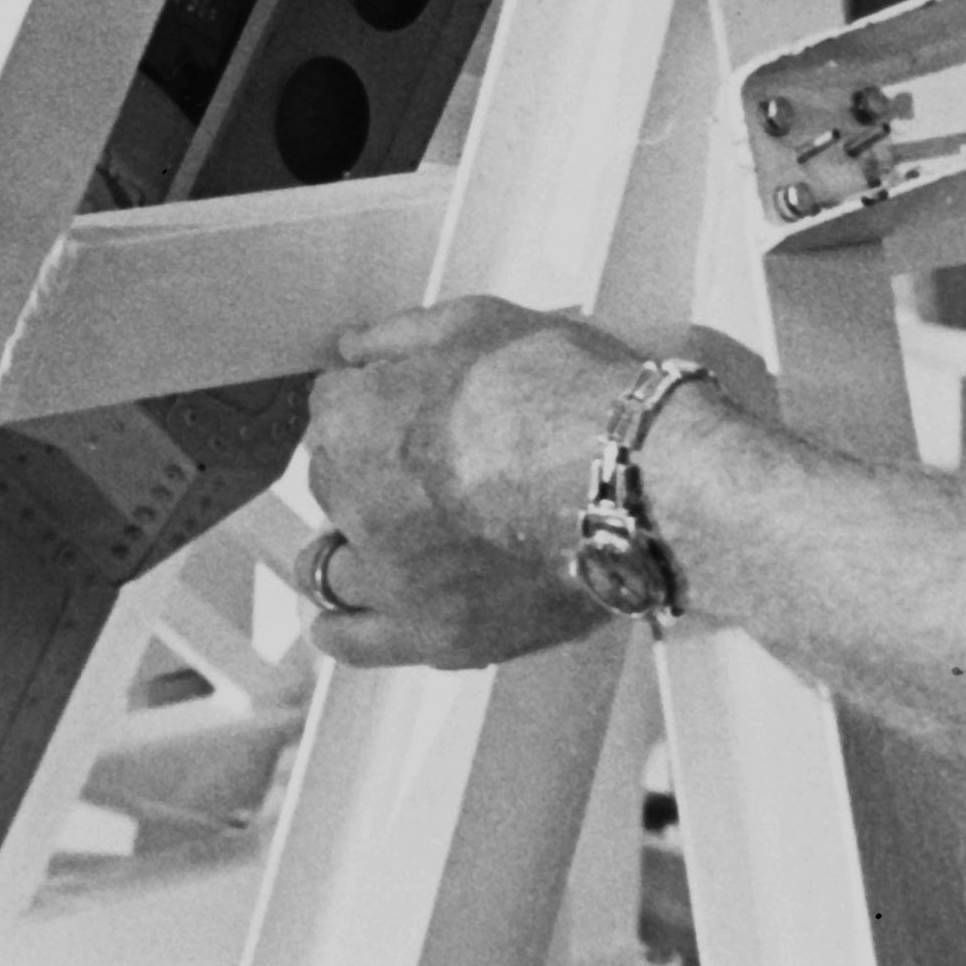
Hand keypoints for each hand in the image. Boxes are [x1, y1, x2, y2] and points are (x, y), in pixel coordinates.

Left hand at [299, 297, 647, 669]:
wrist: (634, 478)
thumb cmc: (563, 393)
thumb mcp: (477, 323)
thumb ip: (400, 335)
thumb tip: (354, 348)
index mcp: (353, 421)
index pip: (331, 403)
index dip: (372, 398)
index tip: (401, 403)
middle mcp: (355, 502)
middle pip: (332, 482)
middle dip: (365, 468)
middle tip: (420, 464)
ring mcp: (394, 575)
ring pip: (332, 565)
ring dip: (348, 547)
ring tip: (385, 540)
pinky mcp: (439, 634)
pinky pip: (361, 642)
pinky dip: (347, 630)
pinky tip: (343, 620)